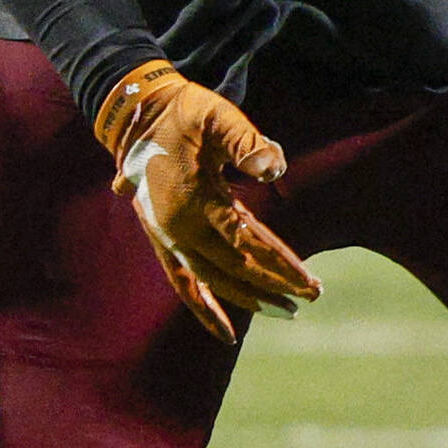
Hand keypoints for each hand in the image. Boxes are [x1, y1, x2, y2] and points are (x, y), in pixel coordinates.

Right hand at [92, 58, 320, 342]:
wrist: (135, 116)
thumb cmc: (183, 113)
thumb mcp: (216, 116)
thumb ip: (246, 142)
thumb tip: (276, 168)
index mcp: (193, 200)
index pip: (246, 242)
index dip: (280, 263)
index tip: (310, 281)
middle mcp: (179, 229)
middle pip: (235, 267)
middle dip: (275, 284)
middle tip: (313, 294)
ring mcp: (168, 239)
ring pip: (212, 282)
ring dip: (249, 300)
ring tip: (287, 312)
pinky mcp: (164, 242)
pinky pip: (183, 285)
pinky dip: (204, 309)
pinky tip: (227, 334)